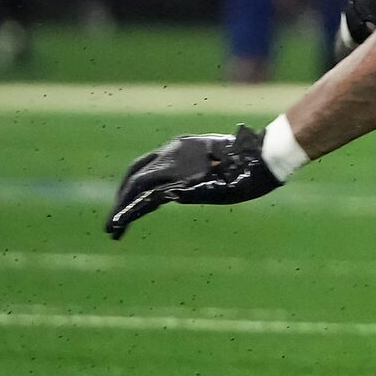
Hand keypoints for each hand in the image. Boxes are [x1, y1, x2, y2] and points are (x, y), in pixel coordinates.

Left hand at [104, 125, 283, 239]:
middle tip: (114, 219)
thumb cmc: (250, 163)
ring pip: (135, 184)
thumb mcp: (216, 168)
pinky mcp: (179, 180)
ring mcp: (174, 163)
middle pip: (135, 173)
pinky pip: (146, 197)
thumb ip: (193, 176)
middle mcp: (171, 151)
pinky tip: (118, 224)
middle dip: (121, 196)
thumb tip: (173, 195)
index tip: (129, 202)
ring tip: (111, 229)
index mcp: (180, 146)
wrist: (263, 160)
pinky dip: (129, 210)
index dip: (134, 184)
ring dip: (120, 207)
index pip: (148, 164)